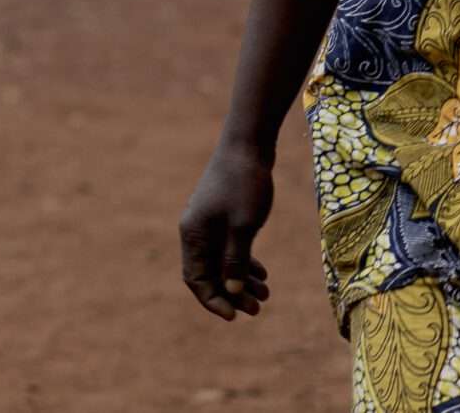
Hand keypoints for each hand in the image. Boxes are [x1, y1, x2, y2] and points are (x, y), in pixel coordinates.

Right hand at [178, 141, 273, 320]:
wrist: (249, 144)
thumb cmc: (245, 184)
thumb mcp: (243, 227)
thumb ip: (235, 261)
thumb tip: (232, 292)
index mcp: (193, 235)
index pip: (196, 280)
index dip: (214, 301)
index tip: (235, 316)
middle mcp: (196, 231)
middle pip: (210, 274)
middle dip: (232, 294)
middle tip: (257, 309)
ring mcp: (210, 223)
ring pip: (222, 262)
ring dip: (241, 281)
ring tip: (266, 295)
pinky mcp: (224, 215)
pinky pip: (230, 247)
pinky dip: (244, 262)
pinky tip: (262, 274)